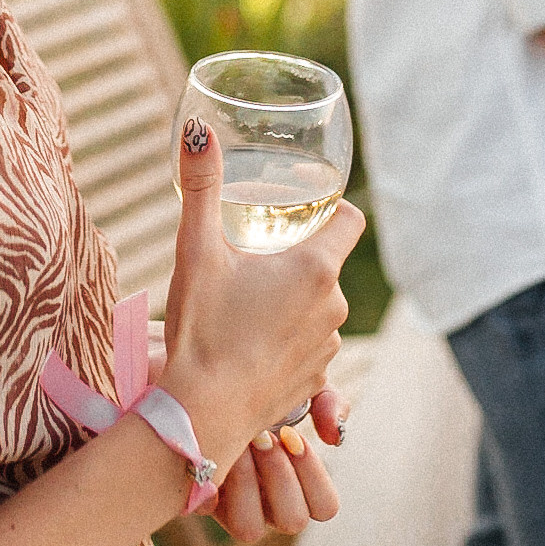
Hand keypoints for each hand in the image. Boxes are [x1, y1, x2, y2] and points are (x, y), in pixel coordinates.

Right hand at [158, 117, 356, 471]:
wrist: (199, 414)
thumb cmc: (201, 329)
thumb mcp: (195, 250)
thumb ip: (201, 187)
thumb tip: (197, 130)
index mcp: (315, 268)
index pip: (349, 219)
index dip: (329, 207)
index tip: (301, 206)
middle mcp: (334, 307)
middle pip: (326, 263)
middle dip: (294, 255)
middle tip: (250, 257)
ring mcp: (328, 349)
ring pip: (317, 307)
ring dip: (290, 300)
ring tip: (243, 304)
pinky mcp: (314, 382)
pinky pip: (308, 346)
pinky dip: (285, 339)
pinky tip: (247, 343)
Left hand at [211, 383, 349, 541]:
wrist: (212, 385)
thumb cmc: (264, 394)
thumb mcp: (302, 390)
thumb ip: (328, 403)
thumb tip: (333, 437)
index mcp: (299, 486)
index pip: (325, 507)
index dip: (313, 474)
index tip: (293, 436)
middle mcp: (270, 506)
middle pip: (293, 521)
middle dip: (279, 475)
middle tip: (263, 438)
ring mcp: (234, 509)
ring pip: (249, 529)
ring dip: (247, 484)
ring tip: (239, 445)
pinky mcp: (199, 501)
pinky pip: (205, 509)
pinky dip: (209, 481)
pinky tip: (210, 449)